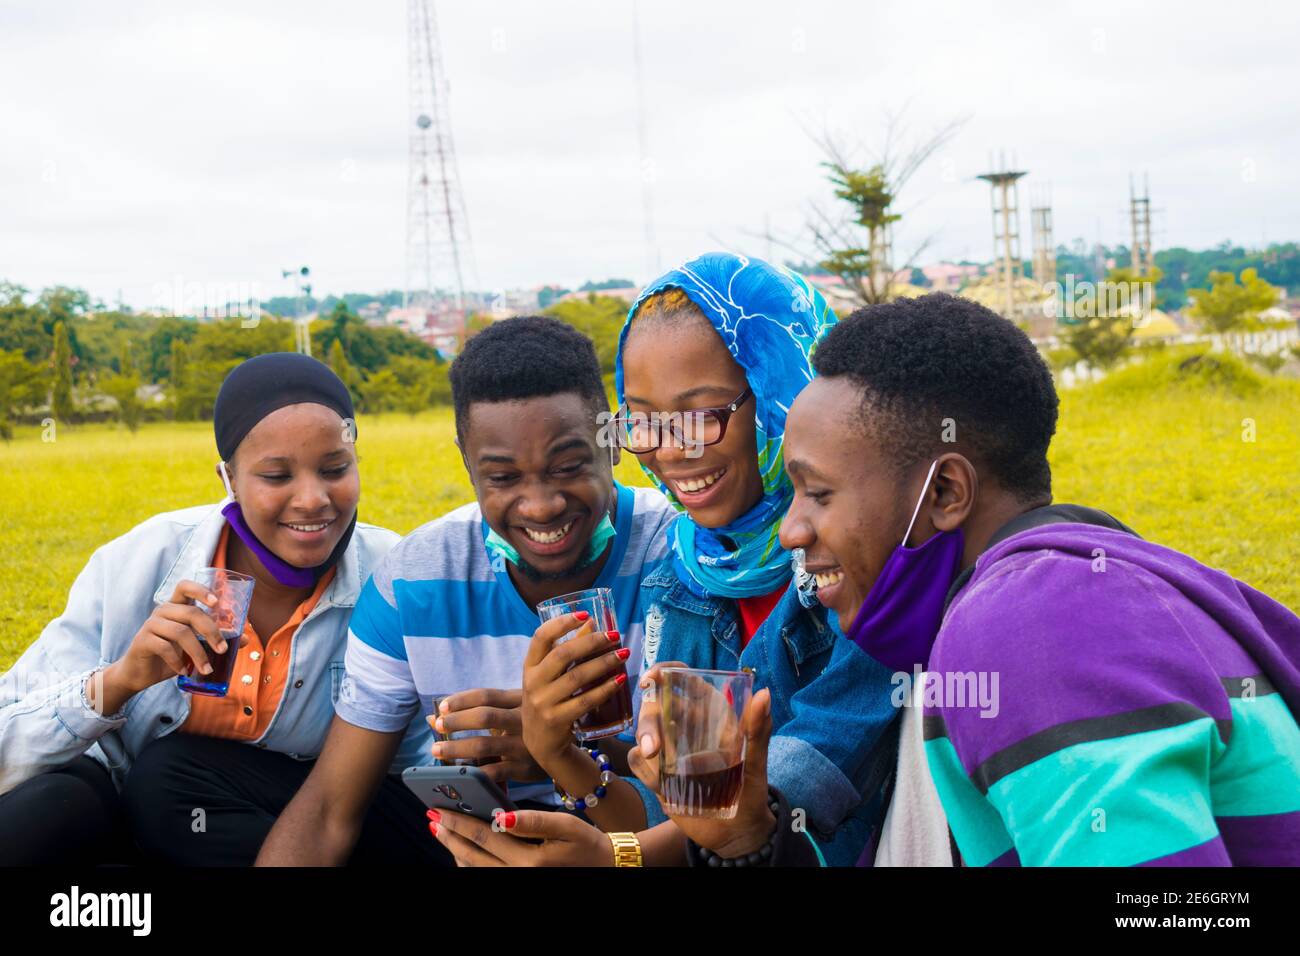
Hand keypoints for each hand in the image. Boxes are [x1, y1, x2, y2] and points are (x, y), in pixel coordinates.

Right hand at [94, 580, 246, 713]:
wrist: (139, 674)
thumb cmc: (170, 656)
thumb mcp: (195, 647)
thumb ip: (215, 640)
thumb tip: (245, 639)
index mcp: (176, 607)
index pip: (185, 586)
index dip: (201, 590)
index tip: (217, 602)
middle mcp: (163, 611)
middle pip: (191, 613)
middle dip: (211, 631)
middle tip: (223, 650)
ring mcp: (150, 625)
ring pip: (180, 632)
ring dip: (198, 653)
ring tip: (206, 669)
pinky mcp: (142, 640)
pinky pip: (164, 647)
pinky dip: (178, 661)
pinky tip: (184, 671)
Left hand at [428, 688, 547, 782]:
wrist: (563, 754)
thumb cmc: (526, 728)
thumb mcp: (506, 713)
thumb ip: (473, 712)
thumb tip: (432, 716)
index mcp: (519, 701)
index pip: (486, 695)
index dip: (462, 700)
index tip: (441, 707)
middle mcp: (523, 720)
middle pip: (485, 716)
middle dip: (457, 721)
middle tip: (438, 726)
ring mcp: (524, 745)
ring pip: (484, 745)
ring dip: (456, 748)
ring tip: (436, 751)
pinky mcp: (524, 769)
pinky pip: (493, 771)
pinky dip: (472, 772)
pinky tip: (457, 772)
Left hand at [429, 808, 615, 866]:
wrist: (605, 868)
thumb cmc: (587, 844)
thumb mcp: (566, 826)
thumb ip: (533, 822)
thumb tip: (500, 816)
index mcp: (528, 861)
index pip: (483, 837)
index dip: (459, 822)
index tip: (439, 809)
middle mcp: (517, 877)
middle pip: (472, 857)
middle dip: (450, 836)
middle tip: (431, 819)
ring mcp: (516, 883)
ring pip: (475, 870)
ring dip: (456, 851)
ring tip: (442, 833)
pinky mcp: (518, 882)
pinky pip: (486, 876)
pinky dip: (471, 864)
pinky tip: (463, 852)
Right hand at [520, 611, 628, 769]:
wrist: (540, 743)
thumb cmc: (549, 700)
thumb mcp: (551, 675)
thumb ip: (569, 649)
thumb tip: (591, 621)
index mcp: (529, 666)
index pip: (540, 637)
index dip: (561, 623)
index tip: (584, 614)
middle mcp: (533, 682)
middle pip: (562, 655)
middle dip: (591, 642)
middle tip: (614, 636)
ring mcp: (543, 703)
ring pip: (577, 678)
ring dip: (603, 663)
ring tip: (623, 654)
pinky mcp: (556, 720)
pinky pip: (585, 701)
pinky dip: (604, 689)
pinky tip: (619, 680)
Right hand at [629, 678, 776, 859]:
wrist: (737, 833)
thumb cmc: (752, 792)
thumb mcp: (756, 761)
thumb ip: (757, 729)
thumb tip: (763, 694)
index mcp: (710, 713)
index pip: (683, 679)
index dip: (665, 673)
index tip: (651, 679)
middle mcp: (687, 726)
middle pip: (655, 705)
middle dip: (648, 721)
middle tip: (654, 748)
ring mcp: (670, 748)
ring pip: (643, 732)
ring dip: (645, 746)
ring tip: (660, 774)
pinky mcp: (657, 771)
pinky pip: (638, 759)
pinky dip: (644, 768)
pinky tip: (661, 785)